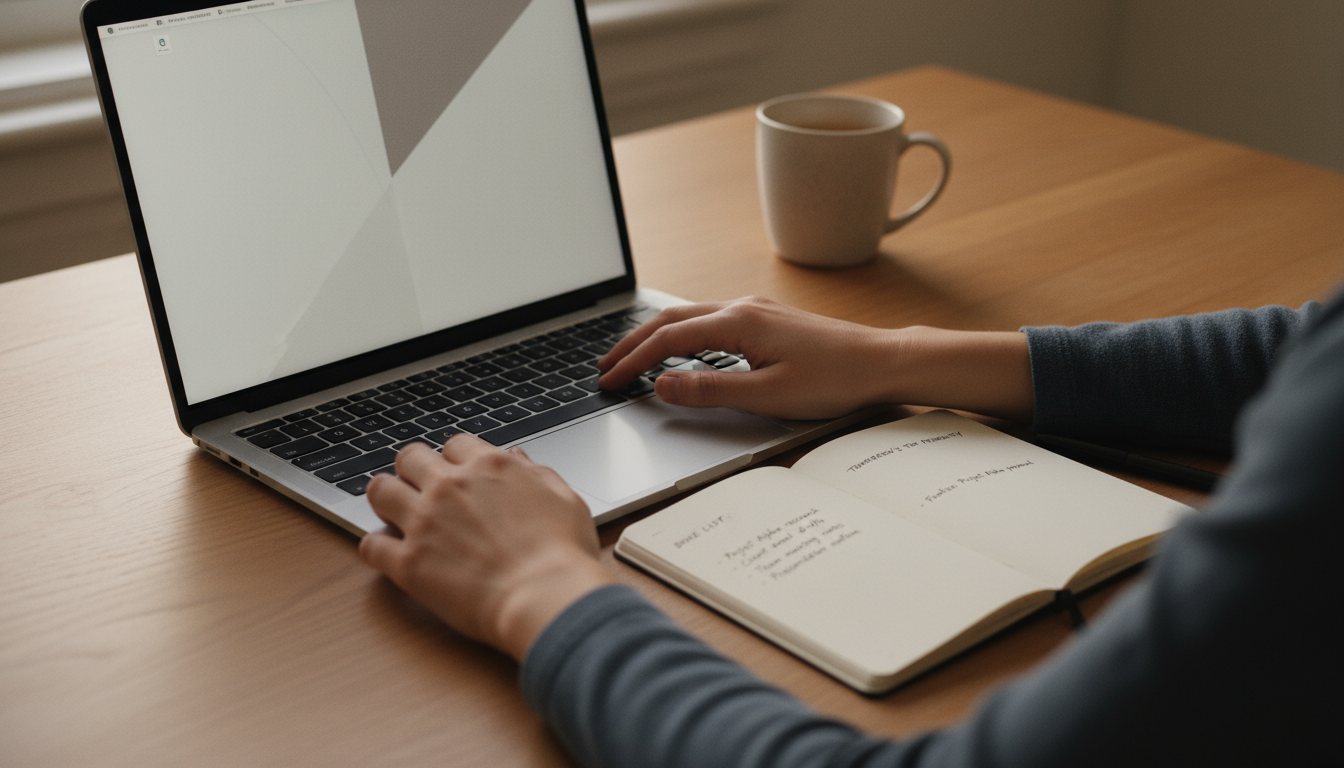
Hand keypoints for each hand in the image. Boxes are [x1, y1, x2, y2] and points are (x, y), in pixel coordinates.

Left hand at [359, 436, 614, 660]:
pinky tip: (387, 554)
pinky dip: (375, 548)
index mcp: (489, 467)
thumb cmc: (563, 555)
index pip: (455, 444)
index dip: (455, 460)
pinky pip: (371, 545)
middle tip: (420, 489)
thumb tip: (519, 460)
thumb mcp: (565, 499)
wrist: (545, 598)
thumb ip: (537, 474)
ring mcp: (424, 522)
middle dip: (413, 470)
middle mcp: (450, 486)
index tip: (458, 476)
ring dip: (385, 499)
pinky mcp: (408, 562)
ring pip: (379, 490)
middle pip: (409, 457)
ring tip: (393, 514)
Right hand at [598, 296, 1033, 422]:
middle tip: (605, 367)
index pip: (668, 339)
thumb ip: (711, 390)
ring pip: (690, 316)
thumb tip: (663, 385)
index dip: (633, 361)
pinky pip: (710, 320)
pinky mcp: (768, 320)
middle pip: (671, 319)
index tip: (609, 381)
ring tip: (632, 358)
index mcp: (739, 322)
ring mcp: (756, 311)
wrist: (883, 362)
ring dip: (656, 336)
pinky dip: (682, 334)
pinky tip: (681, 350)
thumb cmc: (835, 380)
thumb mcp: (768, 395)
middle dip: (634, 343)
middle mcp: (743, 308)